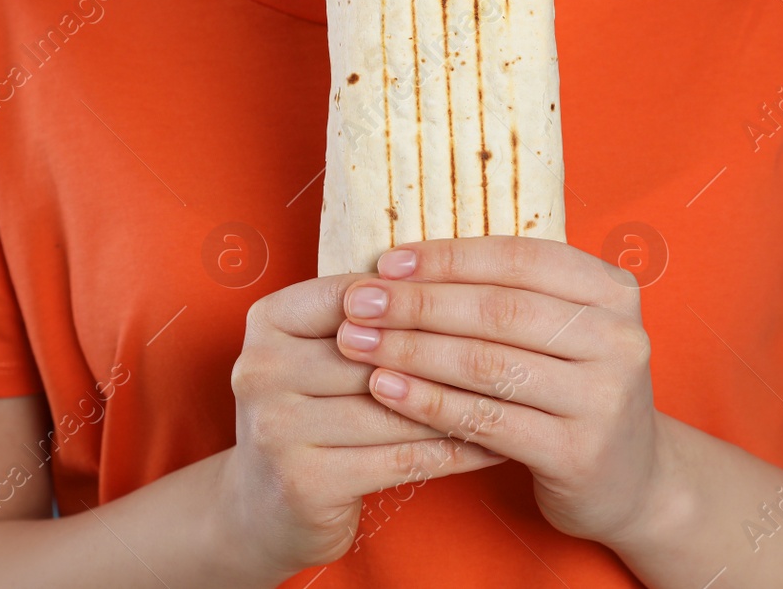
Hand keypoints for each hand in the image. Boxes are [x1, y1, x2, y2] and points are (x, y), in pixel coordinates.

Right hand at [219, 272, 506, 580]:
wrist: (259, 508)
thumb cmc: (313, 413)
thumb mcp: (320, 353)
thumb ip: (372, 317)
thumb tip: (467, 274)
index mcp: (269, 320)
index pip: (359, 292)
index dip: (424, 297)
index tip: (491, 297)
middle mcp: (261, 367)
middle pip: (380, 351)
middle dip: (453, 352)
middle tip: (523, 347)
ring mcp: (277, 427)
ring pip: (397, 405)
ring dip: (466, 401)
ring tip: (521, 394)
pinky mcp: (305, 481)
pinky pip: (402, 458)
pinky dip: (455, 449)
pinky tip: (497, 444)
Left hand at [332, 237, 669, 546]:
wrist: (632, 480)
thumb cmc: (573, 389)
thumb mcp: (563, 329)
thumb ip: (508, 292)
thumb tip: (403, 262)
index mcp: (613, 290)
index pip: (519, 259)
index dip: (448, 258)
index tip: (387, 262)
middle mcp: (620, 338)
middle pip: (499, 310)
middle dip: (418, 303)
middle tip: (358, 302)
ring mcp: (604, 397)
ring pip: (488, 364)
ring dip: (412, 351)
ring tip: (358, 344)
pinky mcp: (578, 452)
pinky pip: (486, 419)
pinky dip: (429, 402)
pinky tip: (386, 390)